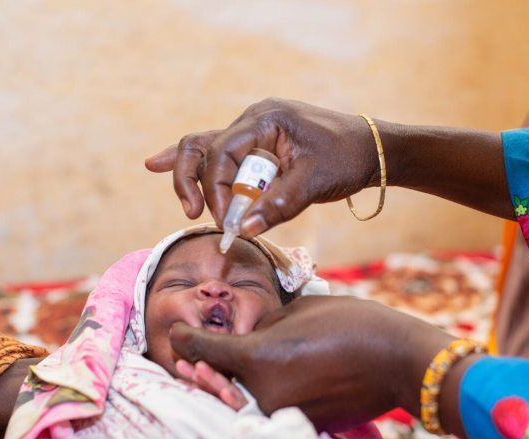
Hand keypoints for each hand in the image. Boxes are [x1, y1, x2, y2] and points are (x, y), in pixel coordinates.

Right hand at [145, 98, 381, 237]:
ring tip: (184, 203)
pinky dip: (194, 163)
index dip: (215, 187)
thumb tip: (242, 230)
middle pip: (202, 145)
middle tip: (196, 213)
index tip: (224, 219)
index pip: (222, 152)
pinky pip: (218, 152)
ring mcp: (253, 131)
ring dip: (191, 175)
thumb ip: (277, 204)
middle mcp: (253, 120)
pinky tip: (156, 163)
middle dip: (193, 180)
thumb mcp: (314, 182)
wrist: (372, 149)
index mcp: (265, 118)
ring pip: (205, 148)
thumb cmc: (347, 158)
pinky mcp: (256, 147)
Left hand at [169, 295, 456, 432]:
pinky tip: (262, 385)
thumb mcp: (298, 310)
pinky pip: (270, 410)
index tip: (175, 333)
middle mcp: (262, 393)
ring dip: (230, 388)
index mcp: (256, 358)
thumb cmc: (350, 323)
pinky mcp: (301, 426)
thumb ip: (265, 323)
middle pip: (217, 384)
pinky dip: (261, 399)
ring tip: (217, 373)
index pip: (203, 351)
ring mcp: (281, 415)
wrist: (398, 360)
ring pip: (243, 401)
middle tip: (189, 361)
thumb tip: (252, 336)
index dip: (184, 339)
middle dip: (201, 371)